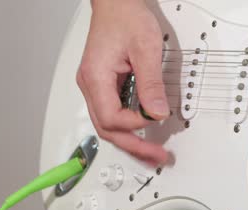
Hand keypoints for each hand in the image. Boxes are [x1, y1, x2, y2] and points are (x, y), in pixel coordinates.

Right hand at [76, 0, 168, 165]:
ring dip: (130, 140)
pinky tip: (141, 133)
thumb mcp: (145, 48)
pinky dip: (127, 126)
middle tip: (155, 156)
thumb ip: (151, 84)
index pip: (111, 117)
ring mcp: (95, 87)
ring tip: (150, 152)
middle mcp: (90, 85)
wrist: (116, 3)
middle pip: (106, 129)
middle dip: (132, 146)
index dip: (135, 124)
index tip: (155, 119)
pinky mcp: (103, 85)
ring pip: (108, 125)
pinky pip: (112, 113)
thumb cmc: (125, 17)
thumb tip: (157, 113)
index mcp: (95, 77)